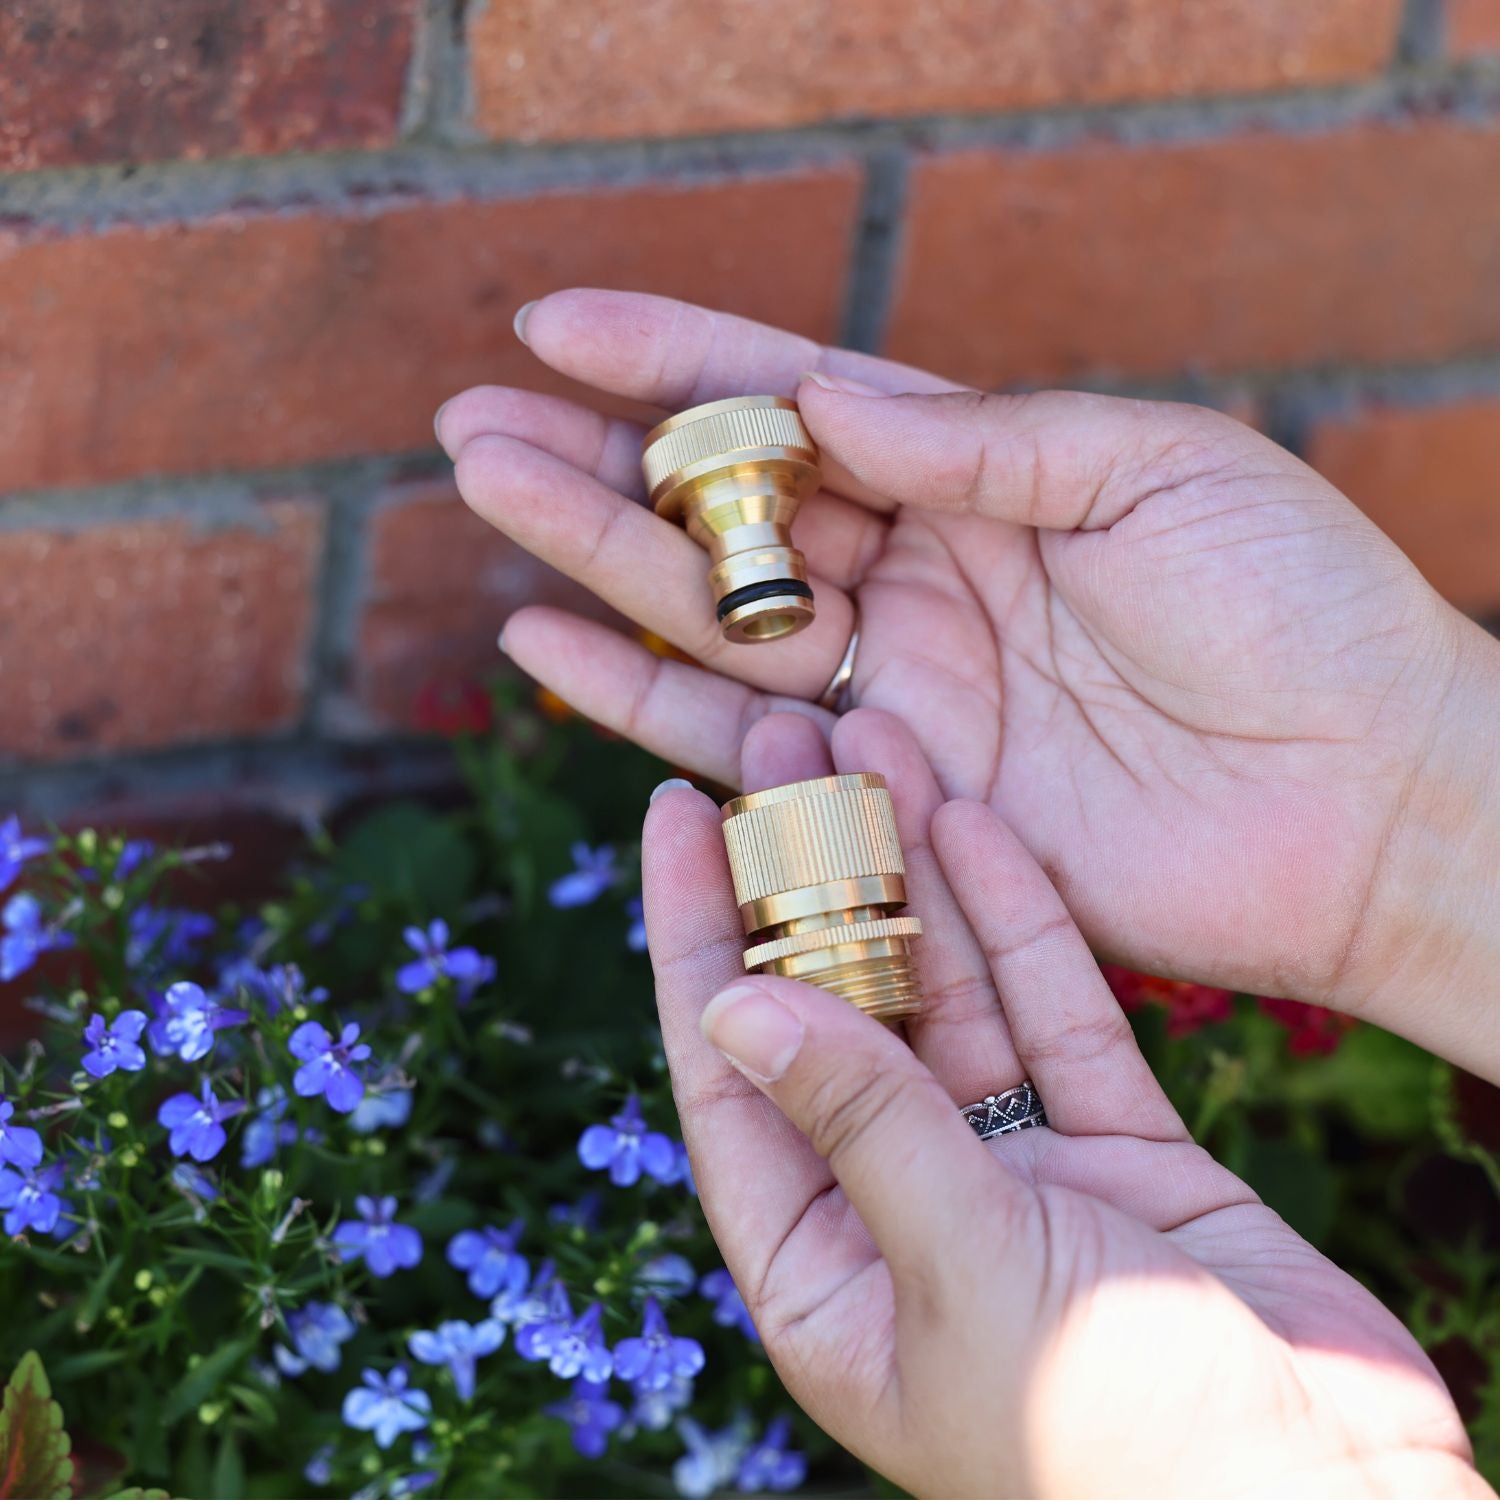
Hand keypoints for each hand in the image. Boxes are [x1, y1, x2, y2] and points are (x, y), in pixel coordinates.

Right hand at [437, 290, 1499, 1078]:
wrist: (1366, 800)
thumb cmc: (1299, 611)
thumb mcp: (1152, 469)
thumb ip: (979, 438)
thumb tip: (826, 399)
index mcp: (982, 476)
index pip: (797, 405)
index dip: (676, 361)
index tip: (556, 324)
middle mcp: (920, 577)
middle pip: (729, 515)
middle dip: (601, 463)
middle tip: (471, 423)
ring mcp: (899, 690)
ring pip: (714, 620)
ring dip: (594, 564)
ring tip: (486, 505)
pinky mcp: (891, 796)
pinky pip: (747, 743)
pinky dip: (645, 699)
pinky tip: (550, 649)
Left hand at [640, 708, 1480, 1499]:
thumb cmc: (1130, 1449)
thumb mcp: (965, 1274)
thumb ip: (861, 1127)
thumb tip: (733, 1010)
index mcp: (826, 1272)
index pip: (728, 1077)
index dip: (694, 939)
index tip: (673, 818)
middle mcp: (904, 1210)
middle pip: (837, 1014)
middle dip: (810, 879)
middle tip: (786, 745)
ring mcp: (1016, 1173)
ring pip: (948, 995)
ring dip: (915, 873)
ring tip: (882, 745)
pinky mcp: (1120, 1149)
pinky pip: (1057, 1014)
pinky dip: (1024, 925)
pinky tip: (982, 825)